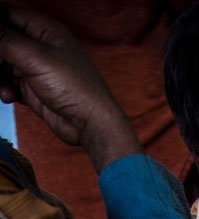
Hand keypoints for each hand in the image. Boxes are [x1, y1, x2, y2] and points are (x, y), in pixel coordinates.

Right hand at [0, 6, 138, 170]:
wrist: (90, 124)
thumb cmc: (74, 87)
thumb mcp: (35, 57)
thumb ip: (5, 39)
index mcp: (44, 29)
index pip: (8, 14)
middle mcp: (39, 46)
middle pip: (3, 40)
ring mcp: (36, 69)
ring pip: (4, 64)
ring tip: (2, 84)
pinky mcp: (34, 90)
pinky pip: (10, 84)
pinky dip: (6, 89)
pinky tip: (9, 96)